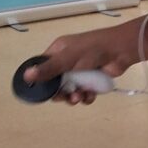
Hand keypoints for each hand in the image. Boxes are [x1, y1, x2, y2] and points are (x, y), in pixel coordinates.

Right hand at [23, 21, 138, 104]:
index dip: (43, 80)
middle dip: (61, 92)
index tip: (43, 92)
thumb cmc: (93, 49)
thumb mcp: (68, 59)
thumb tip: (26, 76)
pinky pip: (85, 91)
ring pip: (71, 89)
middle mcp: (68, 61)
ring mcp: (81, 71)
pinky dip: (86, 96)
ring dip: (74, 96)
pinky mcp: (93, 79)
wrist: (121, 50)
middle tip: (65, 98)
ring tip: (80, 97)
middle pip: (57, 83)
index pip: (44, 67)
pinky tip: (90, 96)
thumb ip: (48, 69)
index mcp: (59, 51)